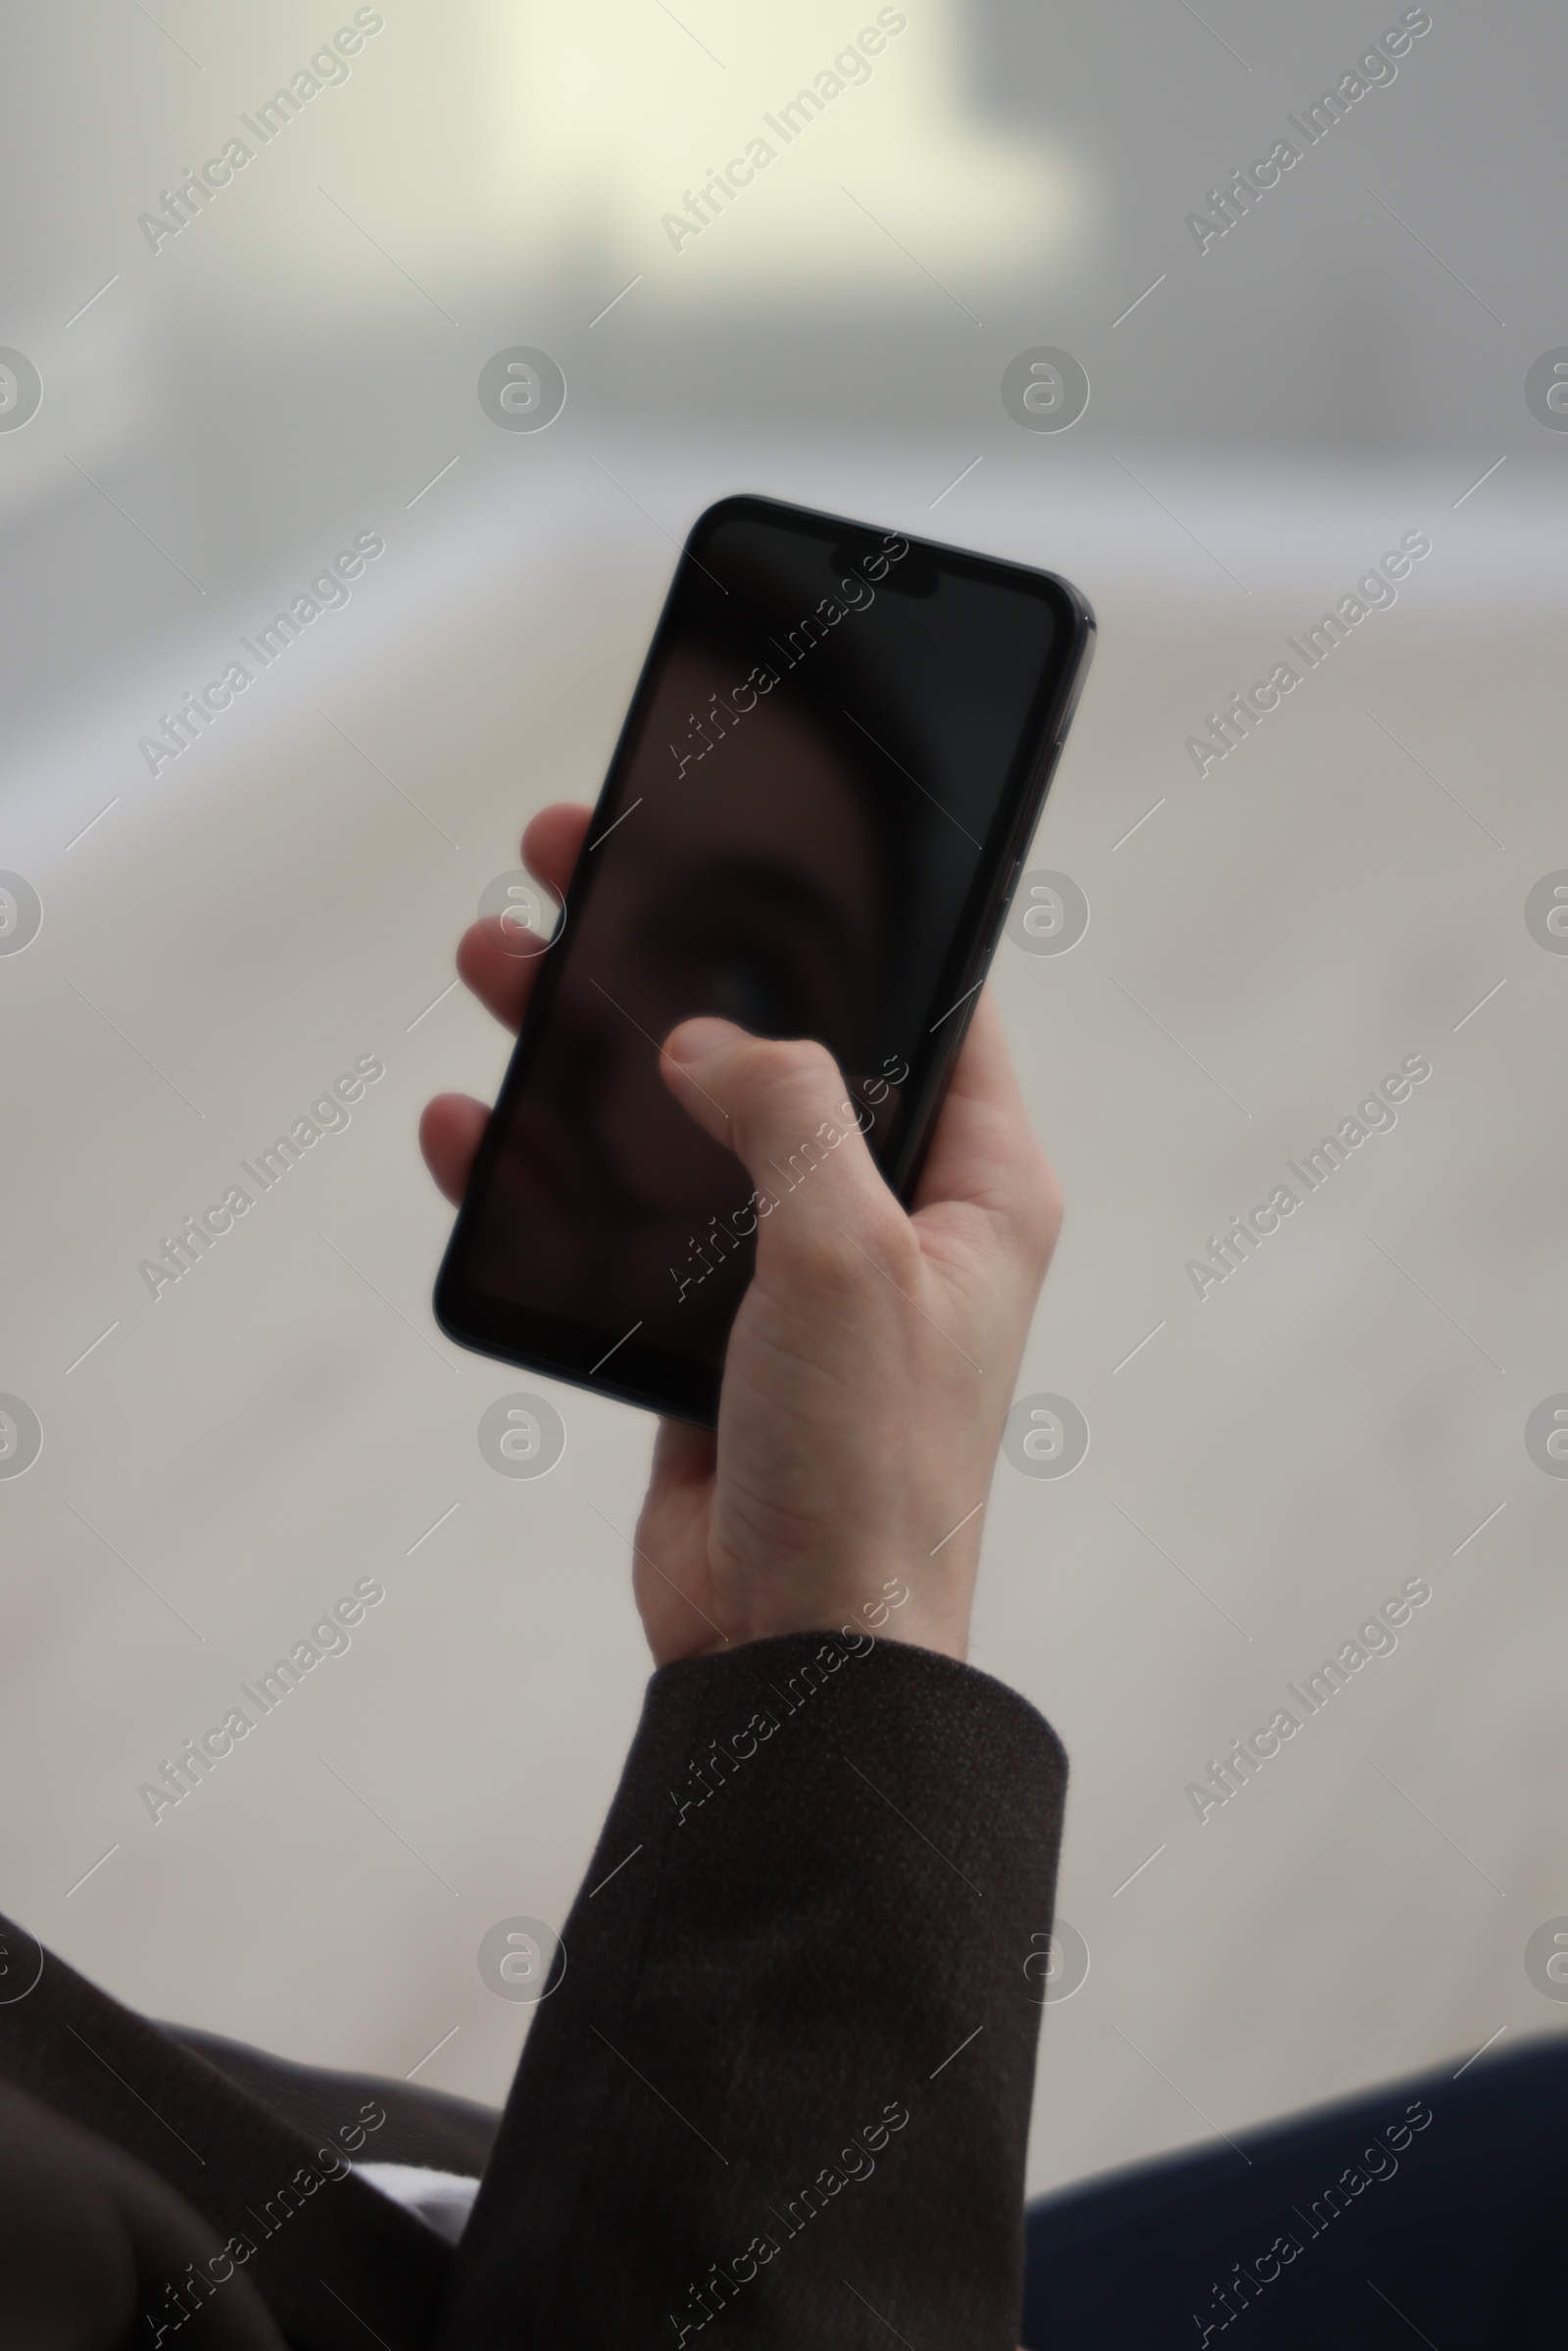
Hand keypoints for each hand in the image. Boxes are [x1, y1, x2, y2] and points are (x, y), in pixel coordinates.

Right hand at [422, 805, 1061, 1666]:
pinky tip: (470, 1128)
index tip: (755, 843)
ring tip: (497, 961)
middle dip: (674, 955)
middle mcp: (887, 1210)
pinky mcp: (706, 1327)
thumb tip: (708, 1042)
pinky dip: (544, 1171)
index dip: (846, 916)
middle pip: (773, 1041)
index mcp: (972, 1181)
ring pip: (680, 1119)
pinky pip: (620, 1218)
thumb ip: (787, 1116)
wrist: (795, 1647)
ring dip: (588, 1046)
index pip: (930, 1002)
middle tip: (580, 864)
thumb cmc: (867, 1464)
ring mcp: (790, 1268)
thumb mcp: (849, 1256)